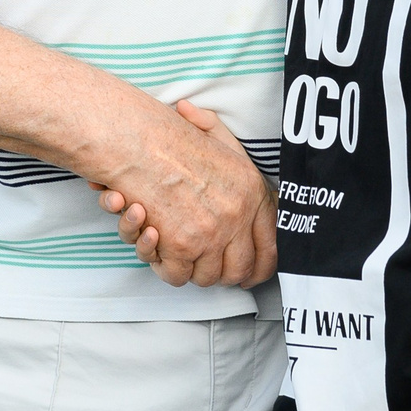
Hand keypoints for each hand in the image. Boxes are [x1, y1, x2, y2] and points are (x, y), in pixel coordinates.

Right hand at [94, 101, 272, 287]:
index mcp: (253, 192)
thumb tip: (234, 167)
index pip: (271, 248)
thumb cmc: (170, 137)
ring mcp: (211, 234)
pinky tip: (157, 247)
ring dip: (191, 270)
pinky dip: (166, 268)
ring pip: (208, 277)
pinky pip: (179, 276)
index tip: (250, 272)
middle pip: (240, 269)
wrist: (138, 139)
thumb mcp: (211, 133)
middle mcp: (237, 216)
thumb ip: (227, 145)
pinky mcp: (181, 246)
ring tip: (177, 250)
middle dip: (222, 273)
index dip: (259, 266)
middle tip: (206, 263)